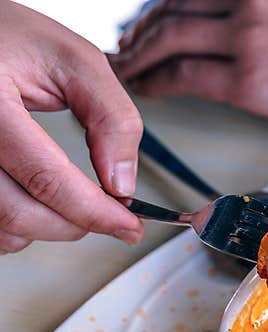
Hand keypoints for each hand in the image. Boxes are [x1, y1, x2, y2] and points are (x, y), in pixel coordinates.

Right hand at [0, 1, 143, 253]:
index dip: (94, 212)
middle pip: (19, 213)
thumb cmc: (11, 38)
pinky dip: (16, 227)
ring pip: (0, 225)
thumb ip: (111, 118)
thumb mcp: (75, 60)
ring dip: (45, 230)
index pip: (46, 178)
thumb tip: (123, 183)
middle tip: (109, 218)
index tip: (129, 225)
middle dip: (75, 225)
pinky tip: (37, 208)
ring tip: (73, 208)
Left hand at [111, 0, 267, 141]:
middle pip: (172, 6)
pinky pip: (184, 78)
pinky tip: (148, 91)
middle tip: (130, 49)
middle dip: (143, 30)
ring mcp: (249, 34)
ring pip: (169, 39)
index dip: (159, 5)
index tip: (146, 22)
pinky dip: (157, 83)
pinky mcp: (252, 80)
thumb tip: (242, 24)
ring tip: (130, 72)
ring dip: (141, 57)